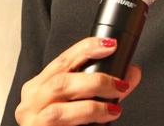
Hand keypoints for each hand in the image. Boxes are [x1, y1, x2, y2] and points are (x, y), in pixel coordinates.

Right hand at [14, 36, 141, 124]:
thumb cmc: (62, 125)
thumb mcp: (78, 103)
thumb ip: (102, 88)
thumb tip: (132, 72)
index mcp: (39, 86)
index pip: (62, 60)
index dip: (86, 49)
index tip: (111, 45)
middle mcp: (31, 101)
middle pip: (61, 82)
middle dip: (96, 81)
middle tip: (120, 86)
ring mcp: (33, 121)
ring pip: (60, 110)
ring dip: (93, 108)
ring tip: (113, 110)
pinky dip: (87, 124)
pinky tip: (101, 124)